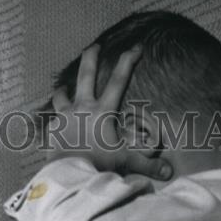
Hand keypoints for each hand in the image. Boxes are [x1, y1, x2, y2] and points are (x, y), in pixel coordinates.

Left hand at [46, 44, 171, 180]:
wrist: (68, 175)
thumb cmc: (97, 165)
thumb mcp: (124, 162)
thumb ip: (146, 165)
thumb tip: (168, 173)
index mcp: (101, 111)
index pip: (119, 80)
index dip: (128, 60)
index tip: (136, 46)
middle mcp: (81, 108)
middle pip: (85, 75)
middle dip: (91, 57)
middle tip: (94, 46)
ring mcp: (64, 118)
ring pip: (61, 96)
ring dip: (63, 90)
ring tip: (62, 87)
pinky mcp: (52, 131)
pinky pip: (52, 122)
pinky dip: (54, 122)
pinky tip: (54, 125)